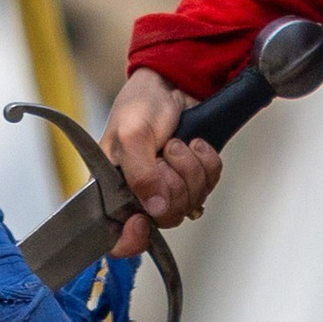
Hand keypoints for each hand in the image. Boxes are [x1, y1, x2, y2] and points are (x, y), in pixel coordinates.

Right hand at [99, 68, 220, 257]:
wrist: (173, 82)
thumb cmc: (141, 104)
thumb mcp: (131, 135)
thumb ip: (140, 174)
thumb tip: (155, 206)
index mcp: (112, 190)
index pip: (117, 236)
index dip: (130, 239)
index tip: (141, 222)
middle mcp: (141, 194)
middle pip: (165, 217)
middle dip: (172, 181)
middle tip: (163, 154)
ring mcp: (169, 187)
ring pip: (191, 201)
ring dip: (190, 167)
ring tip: (177, 144)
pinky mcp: (193, 177)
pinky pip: (210, 184)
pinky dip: (206, 161)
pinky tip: (195, 145)